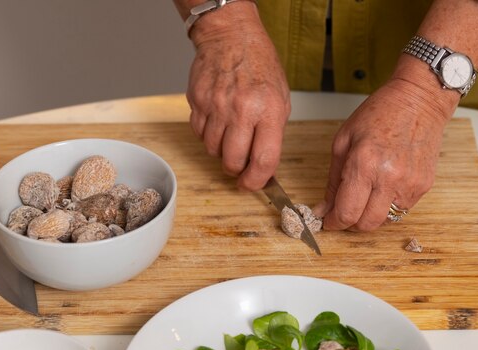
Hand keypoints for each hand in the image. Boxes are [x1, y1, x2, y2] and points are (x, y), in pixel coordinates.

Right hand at [186, 9, 289, 190]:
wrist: (231, 37)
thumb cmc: (260, 67)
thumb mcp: (280, 99)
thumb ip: (272, 135)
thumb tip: (263, 167)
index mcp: (268, 110)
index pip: (263, 160)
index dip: (257, 181)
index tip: (252, 184)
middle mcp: (241, 110)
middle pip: (232, 161)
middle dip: (236, 170)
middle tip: (240, 164)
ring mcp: (216, 106)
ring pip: (212, 151)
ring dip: (221, 150)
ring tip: (230, 134)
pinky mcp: (197, 102)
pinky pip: (199, 134)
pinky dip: (207, 134)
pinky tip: (218, 120)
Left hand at [317, 76, 455, 230]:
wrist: (419, 100)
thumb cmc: (380, 113)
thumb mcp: (344, 140)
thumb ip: (333, 180)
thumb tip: (324, 209)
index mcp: (364, 164)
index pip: (346, 212)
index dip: (334, 222)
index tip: (329, 221)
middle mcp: (389, 178)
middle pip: (366, 224)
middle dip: (351, 224)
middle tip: (345, 212)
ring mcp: (409, 184)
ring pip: (385, 221)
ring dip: (370, 216)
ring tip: (366, 196)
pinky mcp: (423, 186)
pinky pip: (401, 210)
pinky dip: (388, 206)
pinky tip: (384, 187)